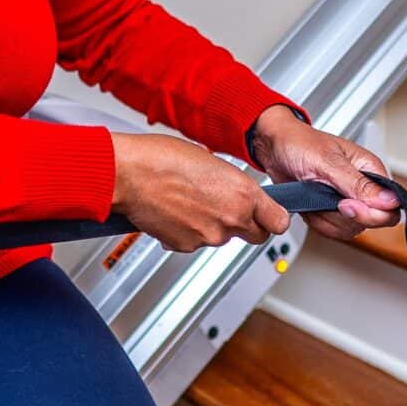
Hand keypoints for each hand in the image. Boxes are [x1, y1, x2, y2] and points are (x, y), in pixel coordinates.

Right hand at [111, 132, 291, 252]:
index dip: (272, 218)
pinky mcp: (186, 247)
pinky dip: (189, 231)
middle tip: (227, 208)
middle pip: (256, 235)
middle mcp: (231, 218)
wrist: (127, 174)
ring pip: (223, 237)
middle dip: (246, 225)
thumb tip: (234, 193)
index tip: (269, 215)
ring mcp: (209, 236)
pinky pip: (196, 242)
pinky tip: (176, 211)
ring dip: (213, 225)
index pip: (279, 222)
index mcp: (243, 194)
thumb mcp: (210, 161)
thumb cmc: (161, 158)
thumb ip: (231, 183)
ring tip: (190, 201)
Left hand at [248, 104, 401, 242]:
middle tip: (325, 198)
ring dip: (327, 219)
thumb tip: (389, 201)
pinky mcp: (330, 210)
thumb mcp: (328, 162)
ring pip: (350, 228)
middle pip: (370, 222)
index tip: (346, 205)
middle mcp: (362, 187)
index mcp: (370, 170)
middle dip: (343, 216)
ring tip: (314, 197)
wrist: (273, 146)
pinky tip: (310, 205)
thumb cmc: (299, 143)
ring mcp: (346, 200)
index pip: (390, 206)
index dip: (372, 214)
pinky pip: (332, 229)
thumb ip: (358, 184)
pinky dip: (318, 222)